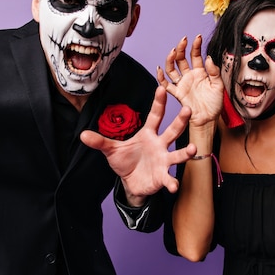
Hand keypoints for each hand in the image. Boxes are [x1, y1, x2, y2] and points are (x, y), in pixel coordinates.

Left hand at [80, 86, 196, 204]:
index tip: (161, 88)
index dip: (158, 102)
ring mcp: (164, 160)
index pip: (155, 115)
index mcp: (148, 134)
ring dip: (186, 152)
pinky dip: (172, 182)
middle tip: (188, 109)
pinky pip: (169, 179)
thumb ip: (100, 142)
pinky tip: (174, 186)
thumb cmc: (126, 161)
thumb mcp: (111, 150)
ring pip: (177, 154)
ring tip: (193, 149)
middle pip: (172, 130)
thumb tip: (81, 135)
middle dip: (180, 121)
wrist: (131, 183)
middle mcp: (160, 145)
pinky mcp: (163, 176)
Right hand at [157, 35, 223, 126]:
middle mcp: (190, 76)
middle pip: (181, 59)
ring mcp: (182, 83)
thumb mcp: (219, 85)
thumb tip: (208, 58)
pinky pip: (166, 84)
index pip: (195, 55)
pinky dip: (160, 77)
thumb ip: (214, 71)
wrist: (209, 119)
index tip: (197, 37)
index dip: (196, 46)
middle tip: (183, 40)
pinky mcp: (177, 93)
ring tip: (172, 51)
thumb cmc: (214, 103)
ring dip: (171, 59)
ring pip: (172, 68)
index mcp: (200, 72)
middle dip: (181, 48)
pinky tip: (159, 69)